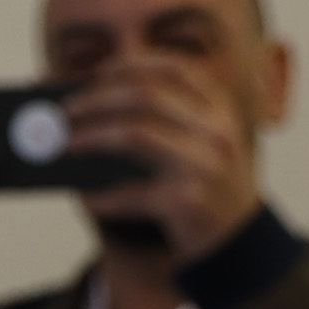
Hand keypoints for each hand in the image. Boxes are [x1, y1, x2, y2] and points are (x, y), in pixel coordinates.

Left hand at [66, 70, 267, 264]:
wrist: (241, 243)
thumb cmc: (207, 188)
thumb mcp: (201, 147)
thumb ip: (167, 122)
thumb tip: (93, 110)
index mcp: (220, 112)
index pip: (174, 70)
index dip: (132, 65)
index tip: (99, 72)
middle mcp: (216, 133)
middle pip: (146, 96)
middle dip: (98, 99)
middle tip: (67, 110)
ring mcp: (204, 167)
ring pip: (135, 134)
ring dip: (92, 136)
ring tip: (66, 143)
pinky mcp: (188, 203)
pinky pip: (131, 193)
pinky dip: (103, 196)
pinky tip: (85, 197)